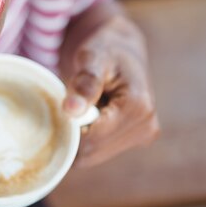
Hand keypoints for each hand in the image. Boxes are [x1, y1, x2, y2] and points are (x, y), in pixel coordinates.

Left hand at [59, 0, 159, 166]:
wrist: (122, 51)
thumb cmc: (104, 50)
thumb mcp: (92, 58)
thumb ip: (84, 84)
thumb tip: (71, 111)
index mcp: (137, 107)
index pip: (91, 142)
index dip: (68, 131)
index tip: (60, 108)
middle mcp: (146, 126)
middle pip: (92, 154)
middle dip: (73, 135)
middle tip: (70, 107)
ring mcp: (144, 135)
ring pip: (94, 156)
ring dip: (80, 136)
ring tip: (83, 109)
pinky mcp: (138, 139)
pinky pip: (100, 151)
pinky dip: (88, 138)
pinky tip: (89, 116)